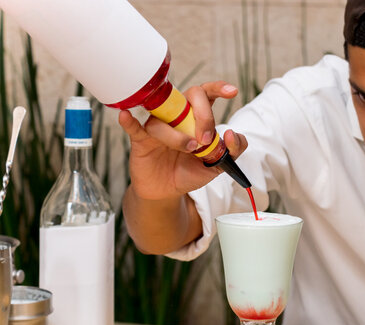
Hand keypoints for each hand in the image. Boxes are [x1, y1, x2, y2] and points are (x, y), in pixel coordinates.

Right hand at [119, 81, 247, 200]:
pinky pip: (133, 127)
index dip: (218, 88)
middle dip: (204, 116)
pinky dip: (129, 121)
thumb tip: (231, 134)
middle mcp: (178, 115)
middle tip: (206, 140)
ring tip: (189, 149)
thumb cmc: (190, 171)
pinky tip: (126, 115)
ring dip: (179, 135)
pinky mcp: (141, 140)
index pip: (207, 94)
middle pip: (191, 96)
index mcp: (197, 117)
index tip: (232, 92)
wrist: (168, 191)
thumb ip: (234, 150)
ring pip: (166, 118)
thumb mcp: (219, 164)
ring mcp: (159, 126)